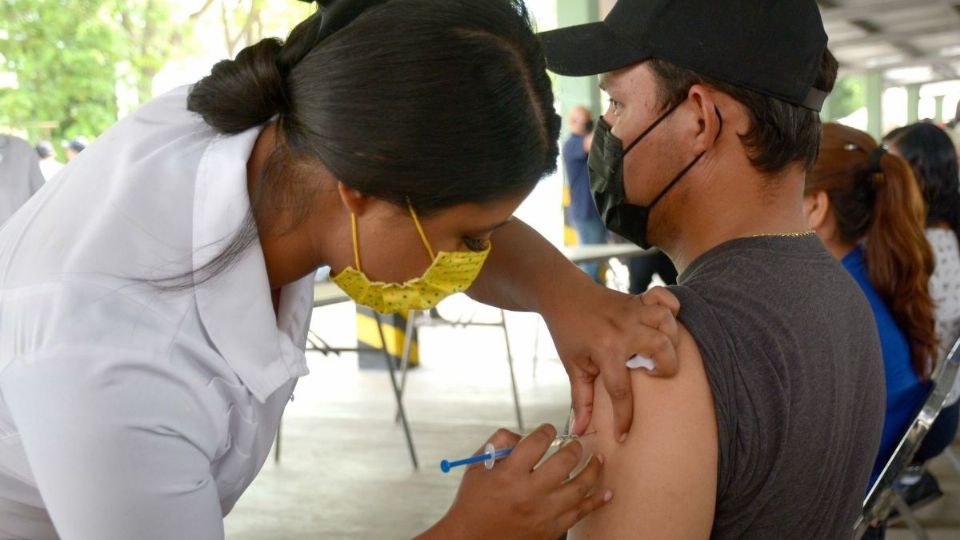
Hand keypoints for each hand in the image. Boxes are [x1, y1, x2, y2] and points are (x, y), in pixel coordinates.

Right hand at [419, 425, 609, 539]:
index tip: (549, 429)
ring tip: (598, 459)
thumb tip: (523, 434)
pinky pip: (580, 513)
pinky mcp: (551, 529)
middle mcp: (529, 493)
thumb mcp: (477, 466)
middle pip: (564, 461)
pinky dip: (596, 501)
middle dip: (574, 447)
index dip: (547, 430)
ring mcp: (543, 513)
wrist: (471, 539)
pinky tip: (606, 492)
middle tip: (576, 443)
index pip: (537, 442)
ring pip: (579, 487)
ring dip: (593, 469)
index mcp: (509, 474)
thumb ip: (499, 442)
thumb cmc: (473, 502)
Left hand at [543, 283, 680, 439]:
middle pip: (661, 349)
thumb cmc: (568, 332)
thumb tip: (580, 430)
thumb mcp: (573, 366)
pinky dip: (671, 308)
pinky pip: (665, 297)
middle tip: (651, 373)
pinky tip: (664, 324)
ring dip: (669, 339)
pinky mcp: (637, 299)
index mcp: (605, 348)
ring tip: (657, 350)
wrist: (562, 295)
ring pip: (666, 322)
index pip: (621, 390)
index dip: (625, 417)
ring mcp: (632, 311)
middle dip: (666, 368)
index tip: (624, 434)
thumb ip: (581, 399)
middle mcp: (623, 329)